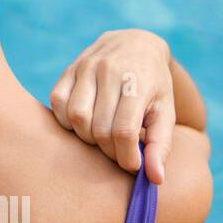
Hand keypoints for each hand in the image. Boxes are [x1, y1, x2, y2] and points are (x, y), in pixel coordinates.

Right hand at [50, 29, 173, 183]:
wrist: (135, 44)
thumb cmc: (154, 85)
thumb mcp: (165, 111)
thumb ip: (160, 145)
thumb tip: (155, 179)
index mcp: (137, 81)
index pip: (123, 130)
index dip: (126, 156)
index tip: (132, 166)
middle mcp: (109, 71)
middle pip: (98, 128)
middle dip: (108, 150)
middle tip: (118, 153)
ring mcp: (85, 67)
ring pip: (76, 117)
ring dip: (87, 138)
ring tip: (102, 139)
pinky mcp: (68, 70)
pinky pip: (58, 103)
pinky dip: (67, 122)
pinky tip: (84, 124)